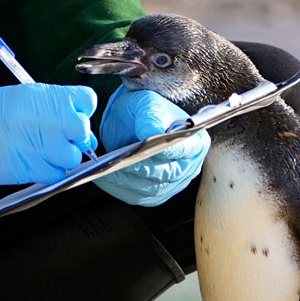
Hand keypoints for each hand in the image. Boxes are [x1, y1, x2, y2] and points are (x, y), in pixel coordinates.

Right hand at [0, 83, 97, 185]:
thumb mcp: (19, 98)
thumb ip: (51, 110)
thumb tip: (81, 131)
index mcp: (41, 96)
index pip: (86, 101)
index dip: (81, 112)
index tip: (70, 119)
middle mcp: (42, 118)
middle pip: (82, 131)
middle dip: (74, 138)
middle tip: (56, 140)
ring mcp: (35, 144)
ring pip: (71, 157)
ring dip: (62, 158)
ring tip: (41, 152)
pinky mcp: (25, 168)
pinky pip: (55, 175)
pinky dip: (49, 172)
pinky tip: (33, 163)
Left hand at [94, 87, 209, 206]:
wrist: (133, 122)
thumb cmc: (145, 112)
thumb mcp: (147, 104)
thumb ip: (151, 117)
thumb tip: (150, 134)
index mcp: (195, 141)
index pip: (185, 149)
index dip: (168, 151)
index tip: (149, 148)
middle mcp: (188, 166)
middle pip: (167, 173)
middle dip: (142, 168)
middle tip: (120, 162)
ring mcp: (173, 184)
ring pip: (150, 189)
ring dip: (127, 181)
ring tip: (107, 170)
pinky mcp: (155, 194)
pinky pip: (137, 196)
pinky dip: (119, 188)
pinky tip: (104, 177)